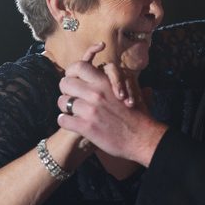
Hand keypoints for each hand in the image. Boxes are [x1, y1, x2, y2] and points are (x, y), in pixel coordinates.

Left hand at [57, 44, 165, 165]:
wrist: (142, 138)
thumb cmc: (138, 115)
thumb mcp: (129, 89)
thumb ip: (116, 80)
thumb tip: (111, 70)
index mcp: (104, 82)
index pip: (78, 66)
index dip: (72, 72)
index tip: (73, 80)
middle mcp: (95, 93)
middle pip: (65, 83)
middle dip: (66, 90)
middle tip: (72, 98)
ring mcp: (89, 110)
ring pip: (62, 102)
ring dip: (66, 107)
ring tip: (72, 113)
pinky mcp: (86, 127)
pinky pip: (63, 119)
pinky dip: (65, 122)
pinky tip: (72, 124)